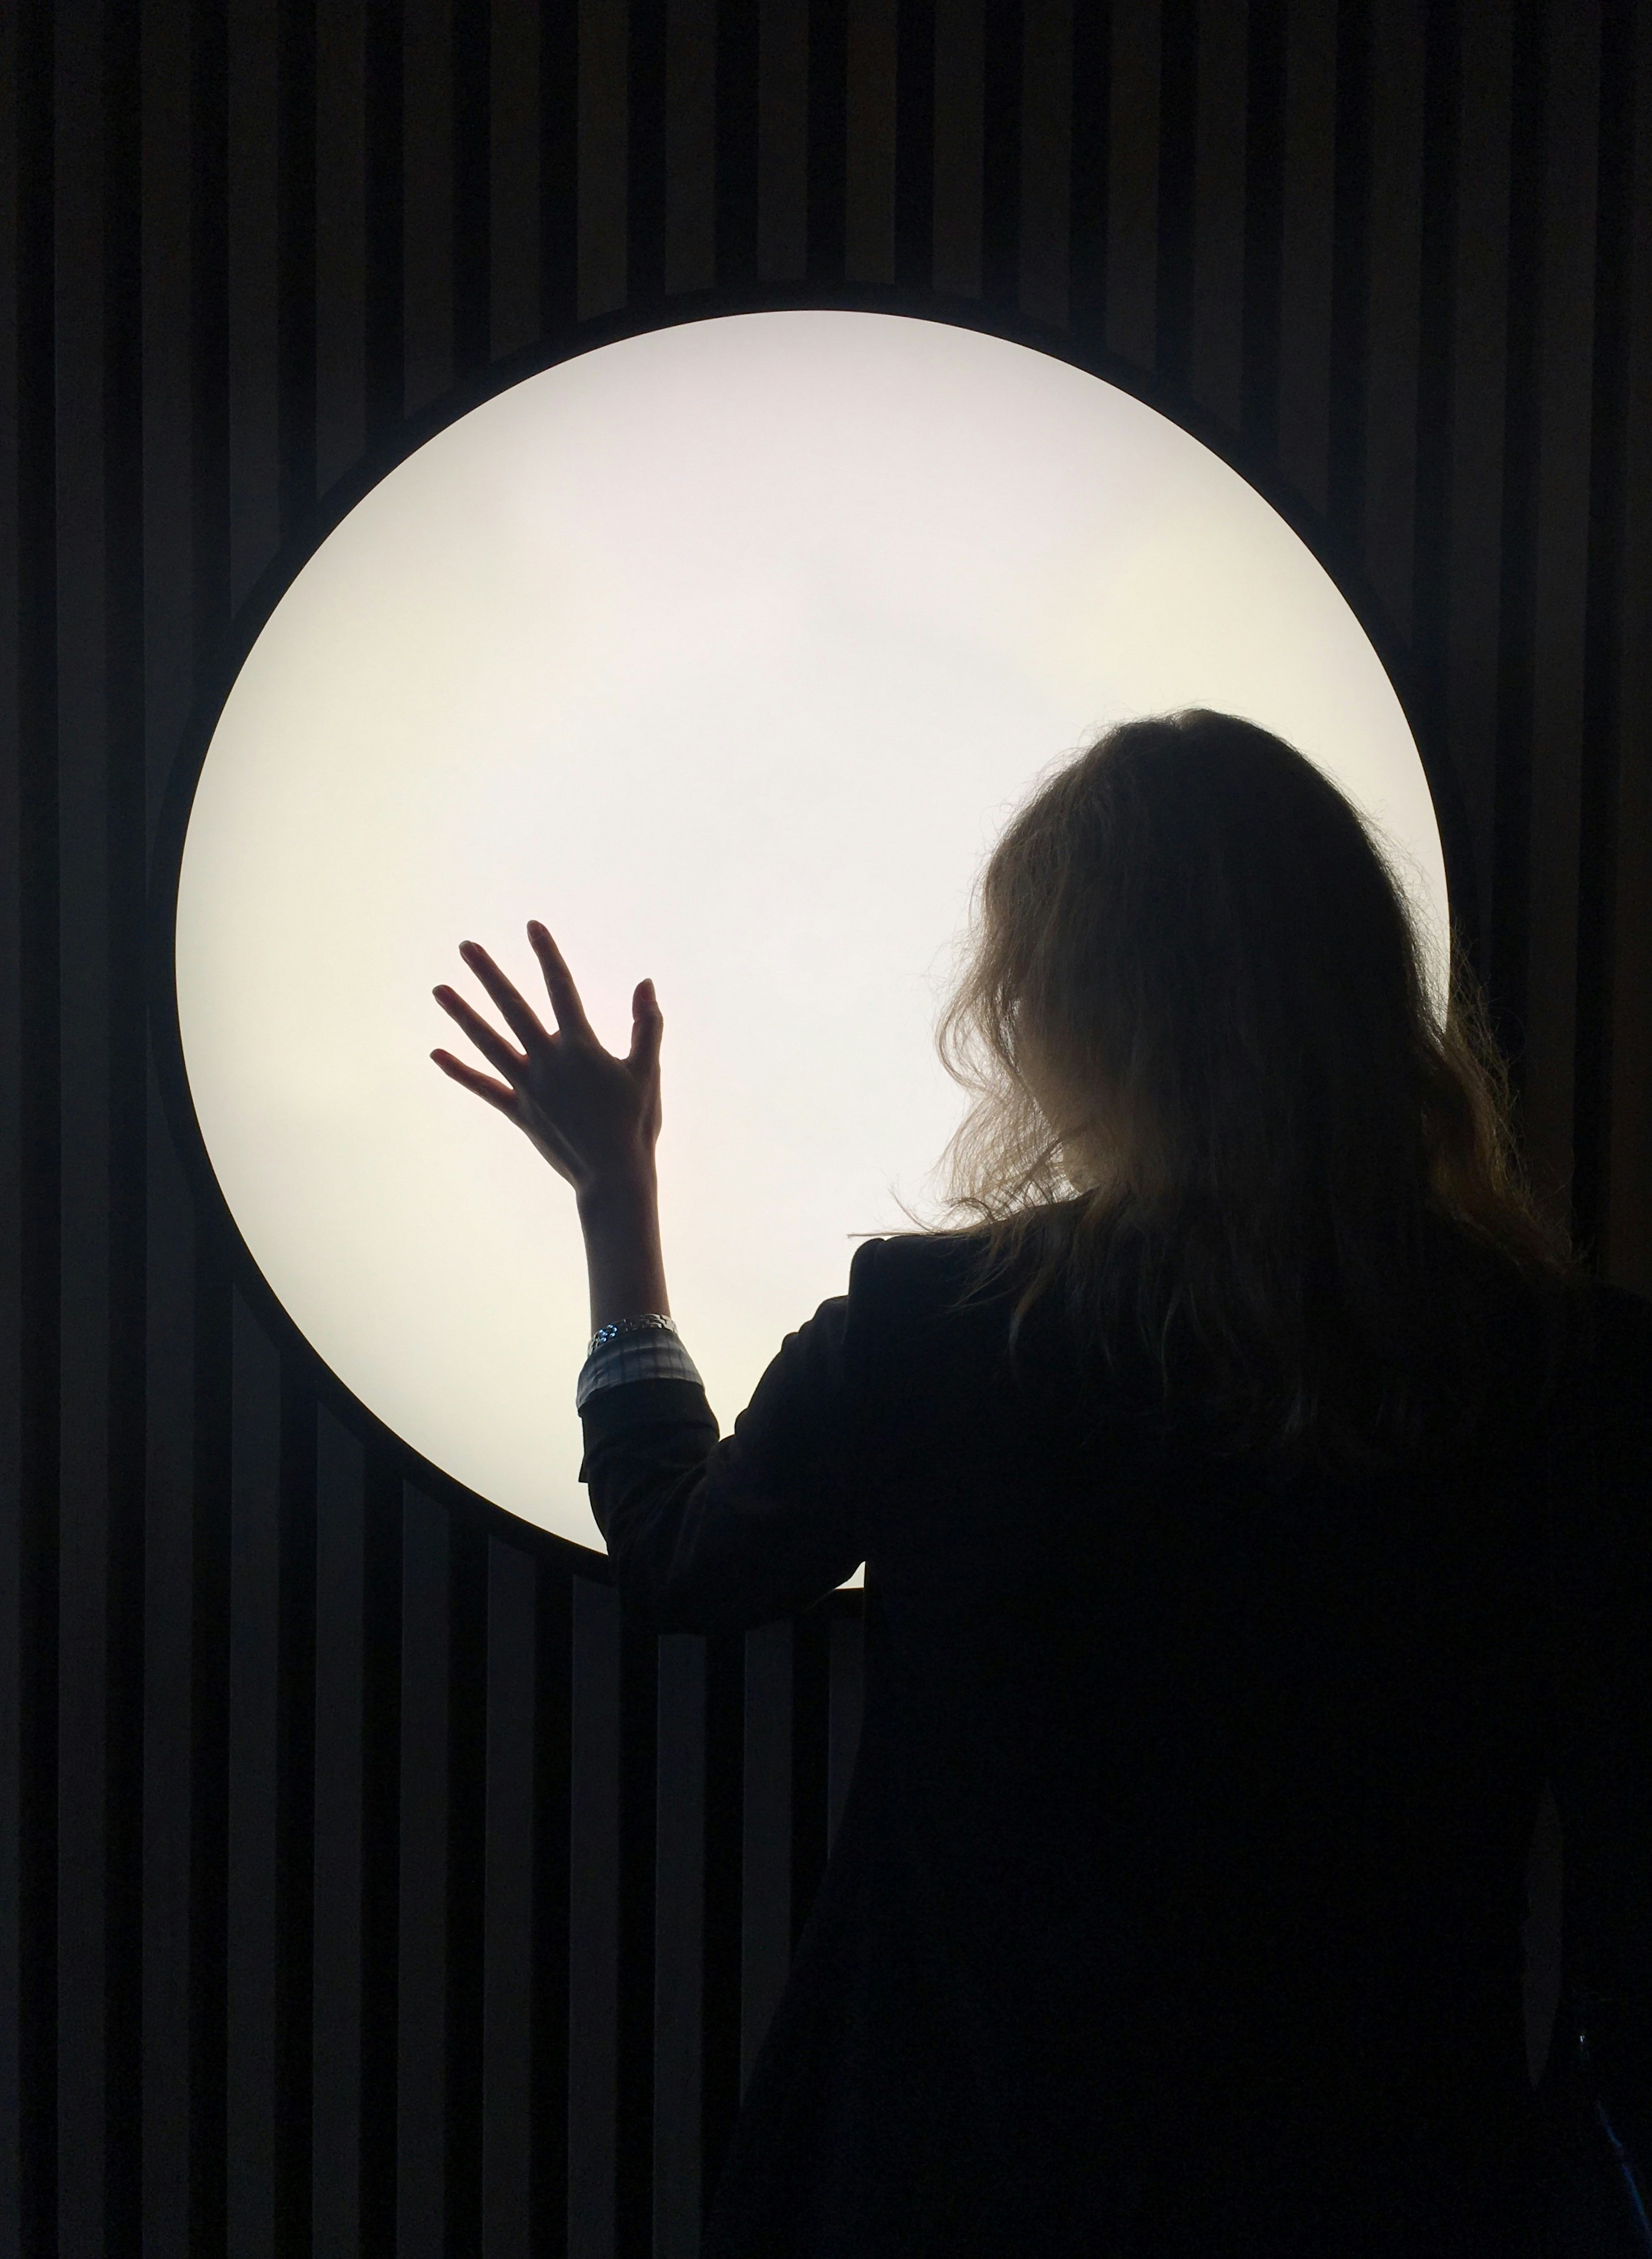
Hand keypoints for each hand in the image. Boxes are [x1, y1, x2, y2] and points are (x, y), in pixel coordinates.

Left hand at [431, 923, 663, 1199]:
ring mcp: (528, 1087)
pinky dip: (460, 1071)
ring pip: (488, 1042)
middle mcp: (547, 1062)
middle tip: (466, 947)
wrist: (613, 1176)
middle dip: (488, 974)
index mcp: (580, 1047)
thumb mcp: (647, 1071)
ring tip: (438, 989)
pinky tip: (436, 1054)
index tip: (532, 926)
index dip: (546, 954)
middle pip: (511, 1007)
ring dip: (462, 1014)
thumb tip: (646, 983)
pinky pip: (484, 1088)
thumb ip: (646, 1025)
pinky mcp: (519, 1112)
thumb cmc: (636, 1124)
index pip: (560, 988)